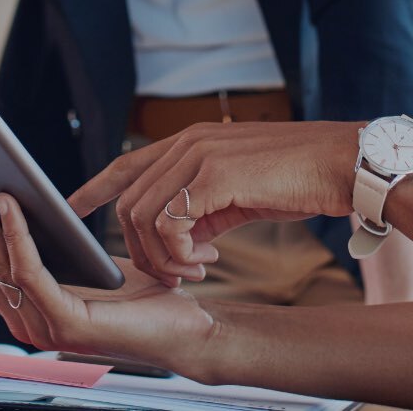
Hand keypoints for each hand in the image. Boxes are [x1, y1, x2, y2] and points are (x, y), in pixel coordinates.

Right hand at [0, 194, 213, 374]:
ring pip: (4, 268)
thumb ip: (69, 254)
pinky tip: (15, 209)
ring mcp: (46, 329)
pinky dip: (18, 237)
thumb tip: (44, 217)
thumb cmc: (151, 295)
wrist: (190, 326)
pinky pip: (30, 272)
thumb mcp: (99, 267)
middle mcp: (33, 325)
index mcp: (39, 312)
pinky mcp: (65, 324)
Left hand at [68, 120, 360, 284]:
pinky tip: (208, 260)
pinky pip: (170, 225)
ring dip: (161, 257)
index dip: (95, 187)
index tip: (71, 207)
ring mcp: (200, 155)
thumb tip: (180, 238)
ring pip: (142, 216)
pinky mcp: (215, 175)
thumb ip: (203, 205)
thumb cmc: (299, 176)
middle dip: (141, 249)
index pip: (128, 162)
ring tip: (196, 269)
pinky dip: (178, 254)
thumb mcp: (240, 190)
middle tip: (178, 272)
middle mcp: (190, 141)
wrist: (341, 163)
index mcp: (194, 140)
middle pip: (129, 202)